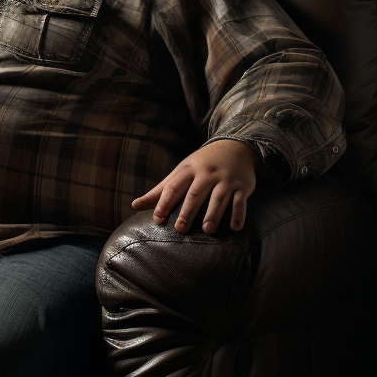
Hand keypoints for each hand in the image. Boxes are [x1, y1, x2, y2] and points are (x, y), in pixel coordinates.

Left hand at [131, 139, 259, 234]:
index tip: (158, 219)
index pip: (173, 187)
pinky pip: (240, 200)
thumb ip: (159, 191)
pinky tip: (235, 228)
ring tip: (207, 230)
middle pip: (195, 193)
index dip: (164, 203)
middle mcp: (206, 174)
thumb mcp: (181, 172)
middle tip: (180, 229)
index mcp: (188, 170)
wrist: (235, 146)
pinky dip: (239, 213)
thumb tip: (134, 206)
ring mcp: (225, 179)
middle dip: (187, 211)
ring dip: (213, 214)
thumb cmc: (201, 165)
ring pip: (218, 197)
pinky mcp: (242, 185)